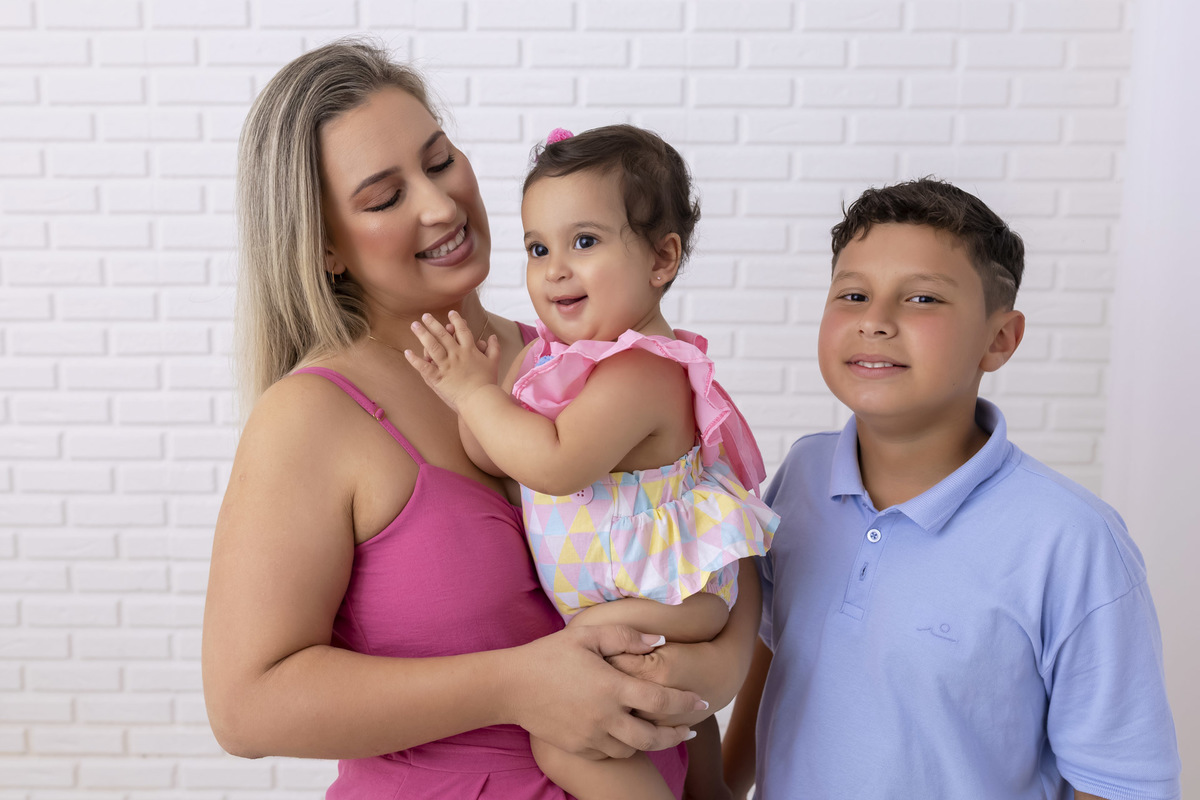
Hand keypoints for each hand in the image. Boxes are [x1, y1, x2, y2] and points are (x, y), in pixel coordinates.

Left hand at [404, 311, 499, 410]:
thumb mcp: (494, 362)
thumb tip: (492, 336)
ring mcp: (446, 365)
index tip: (451, 313)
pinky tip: (407, 352)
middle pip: (443, 335)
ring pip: (432, 346)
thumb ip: (494, 348)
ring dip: (422, 334)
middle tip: (425, 315)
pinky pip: (424, 367)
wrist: (481, 400)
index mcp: (469, 350)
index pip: (462, 331)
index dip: (457, 320)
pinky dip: (415, 360)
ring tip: (414, 325)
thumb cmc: (488, 383)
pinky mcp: (438, 378)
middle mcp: (456, 354)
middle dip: (433, 324)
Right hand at [505, 624, 707, 759]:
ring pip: (631, 749)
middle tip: (689, 730)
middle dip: (676, 736)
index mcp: (612, 687)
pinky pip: (608, 754)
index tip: (703, 702)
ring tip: (658, 733)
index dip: (687, 703)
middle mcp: (606, 717)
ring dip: (649, 742)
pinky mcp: (578, 748)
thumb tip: (658, 641)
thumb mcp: (587, 635)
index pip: (661, 701)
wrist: (511, 686)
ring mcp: (591, 736)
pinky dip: (622, 747)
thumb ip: (625, 636)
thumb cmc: (549, 655)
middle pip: (653, 737)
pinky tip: (625, 736)